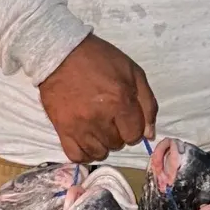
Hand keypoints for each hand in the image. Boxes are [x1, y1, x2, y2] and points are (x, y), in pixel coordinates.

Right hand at [38, 35, 157, 163]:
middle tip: (110, 117)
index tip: (126, 117)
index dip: (134, 127)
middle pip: (117, 144)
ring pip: (99, 152)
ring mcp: (79, 126)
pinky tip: (87, 141)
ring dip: (103, 143)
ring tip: (98, 128)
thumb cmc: (100, 60)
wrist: (61, 53)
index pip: (135, 134)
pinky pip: (76, 156)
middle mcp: (100, 118)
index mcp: (120, 102)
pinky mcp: (62, 129)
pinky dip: (84, 153)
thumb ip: (147, 103)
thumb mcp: (133, 72)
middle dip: (118, 133)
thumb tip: (149, 134)